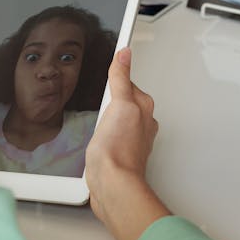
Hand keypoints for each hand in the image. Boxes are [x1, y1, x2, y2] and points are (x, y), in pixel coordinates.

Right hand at [85, 47, 169, 239]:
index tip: (111, 66)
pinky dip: (104, 134)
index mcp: (143, 107)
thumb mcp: (119, 104)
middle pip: (123, 100)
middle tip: (99, 96)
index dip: (116, 76)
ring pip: (117, 119)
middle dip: (111, 98)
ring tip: (97, 117)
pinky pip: (111, 136)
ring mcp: (130, 140)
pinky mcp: (118, 154)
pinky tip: (96, 137)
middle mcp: (141, 123)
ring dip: (107, 117)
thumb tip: (125, 54)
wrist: (112, 185)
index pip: (128, 82)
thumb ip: (121, 78)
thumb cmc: (117, 150)